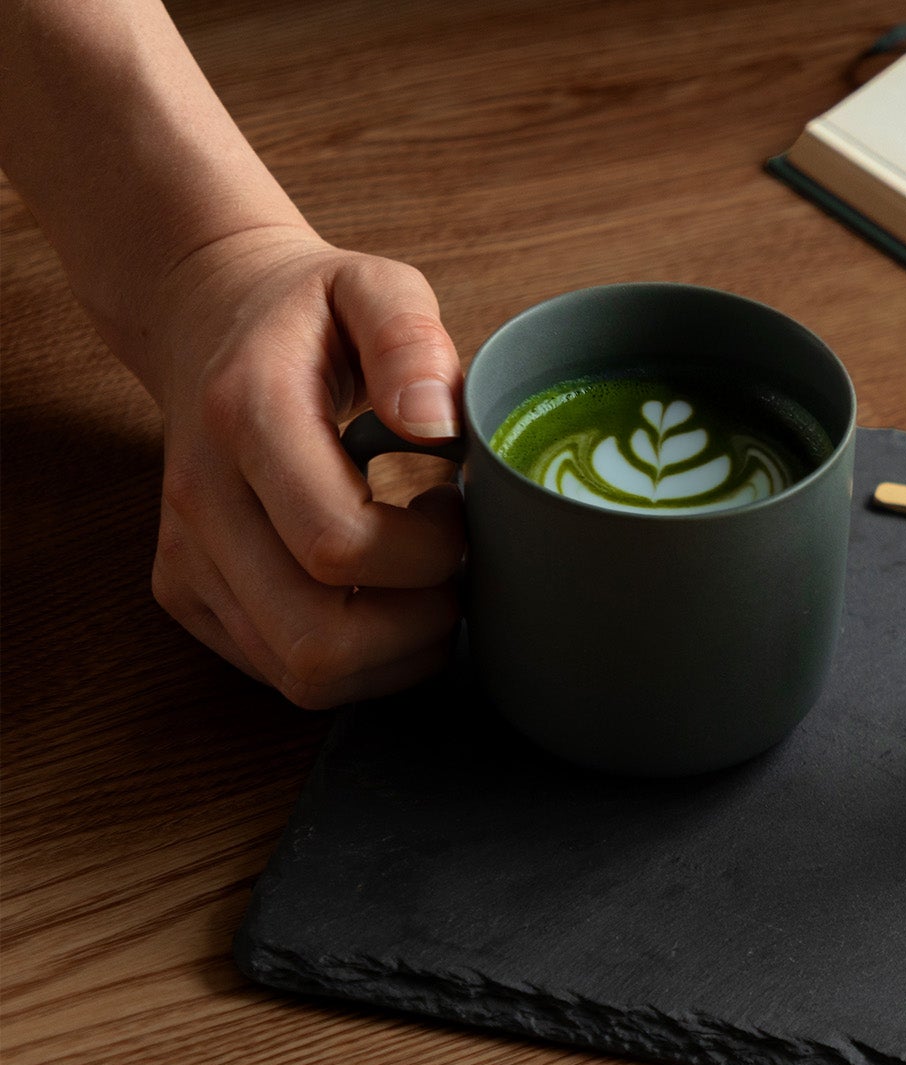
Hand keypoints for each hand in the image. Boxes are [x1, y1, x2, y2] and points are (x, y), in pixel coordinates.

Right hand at [140, 226, 465, 707]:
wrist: (208, 321)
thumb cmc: (311, 315)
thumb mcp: (375, 285)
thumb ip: (410, 338)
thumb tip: (435, 425)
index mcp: (245, 416)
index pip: (339, 543)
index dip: (426, 551)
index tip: (455, 508)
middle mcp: (200, 500)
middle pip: (320, 638)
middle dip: (418, 621)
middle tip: (452, 562)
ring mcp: (185, 559)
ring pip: (304, 675)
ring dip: (394, 652)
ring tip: (424, 583)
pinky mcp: (187, 598)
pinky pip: (284, 674)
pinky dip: (357, 660)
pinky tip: (383, 598)